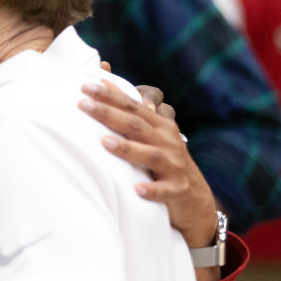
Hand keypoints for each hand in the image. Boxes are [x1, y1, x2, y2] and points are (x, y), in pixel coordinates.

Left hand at [78, 80, 217, 249]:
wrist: (197, 200)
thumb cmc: (165, 161)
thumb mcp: (152, 134)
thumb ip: (131, 111)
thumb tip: (106, 81)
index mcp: (159, 126)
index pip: (132, 106)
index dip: (110, 94)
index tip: (85, 86)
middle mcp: (167, 141)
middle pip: (136, 125)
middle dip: (109, 113)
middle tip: (83, 104)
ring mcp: (174, 166)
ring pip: (150, 154)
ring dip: (127, 148)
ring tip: (104, 142)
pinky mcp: (177, 190)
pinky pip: (164, 190)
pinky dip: (151, 189)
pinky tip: (136, 189)